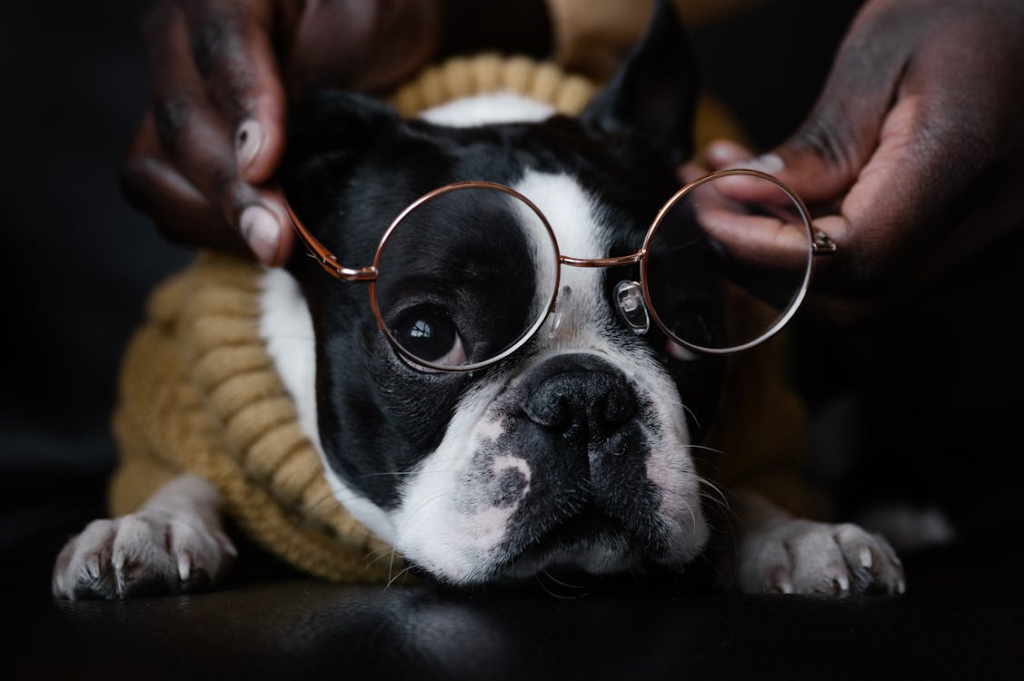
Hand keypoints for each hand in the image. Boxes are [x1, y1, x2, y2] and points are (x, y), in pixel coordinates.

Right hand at [121, 0, 441, 265]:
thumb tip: (293, 149)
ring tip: (273, 245)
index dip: (242, 107)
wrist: (370, 38)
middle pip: (181, 120)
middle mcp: (181, 38)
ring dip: (213, 218)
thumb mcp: (371, 18)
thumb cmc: (371, 19)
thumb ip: (336, 60)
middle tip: (277, 240)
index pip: (220, 44)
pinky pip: (162, 197)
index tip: (265, 165)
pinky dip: (208, 229)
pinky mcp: (173, 146)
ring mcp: (171, 93)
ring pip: (152, 168)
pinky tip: (259, 236)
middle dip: (229, 188)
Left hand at [699, 0, 1023, 321]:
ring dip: (777, 255)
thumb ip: (818, 144)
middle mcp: (985, 228)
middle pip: (849, 297)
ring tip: (727, 190)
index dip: (767, 249)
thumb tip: (742, 201)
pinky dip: (815, 246)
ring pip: (858, 293)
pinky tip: (777, 195)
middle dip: (760, 263)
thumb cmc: (971, 12)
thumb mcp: (883, 54)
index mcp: (966, 165)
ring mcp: (982, 246)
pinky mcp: (967, 245)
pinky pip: (879, 269)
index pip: (852, 255)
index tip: (708, 214)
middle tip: (705, 207)